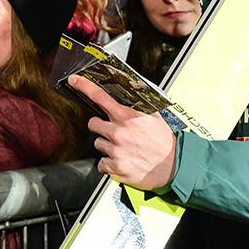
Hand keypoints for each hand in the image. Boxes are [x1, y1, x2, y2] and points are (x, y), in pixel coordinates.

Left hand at [70, 76, 176, 190]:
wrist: (173, 166)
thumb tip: (133, 89)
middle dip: (101, 126)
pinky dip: (109, 163)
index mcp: (128, 117)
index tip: (74, 81)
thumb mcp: (155, 117)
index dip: (85, 86)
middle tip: (114, 132)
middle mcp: (119, 132)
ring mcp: (116, 150)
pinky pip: (101, 163)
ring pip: (98, 144)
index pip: (100, 97)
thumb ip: (139, 105)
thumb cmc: (164, 142)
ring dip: (108, 146)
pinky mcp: (115, 167)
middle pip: (93, 124)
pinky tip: (122, 160)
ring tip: (124, 148)